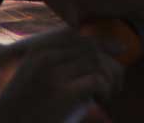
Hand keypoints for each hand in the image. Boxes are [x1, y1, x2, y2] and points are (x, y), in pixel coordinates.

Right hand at [0, 31, 124, 122]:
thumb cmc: (24, 107)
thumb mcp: (33, 77)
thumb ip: (55, 64)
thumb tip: (91, 58)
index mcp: (37, 51)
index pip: (77, 35)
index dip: (102, 41)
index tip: (119, 50)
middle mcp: (45, 57)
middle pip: (91, 48)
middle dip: (111, 64)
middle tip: (116, 85)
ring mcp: (53, 74)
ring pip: (97, 63)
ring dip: (110, 79)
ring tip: (106, 95)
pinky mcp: (64, 94)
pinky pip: (97, 81)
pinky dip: (106, 90)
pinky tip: (101, 101)